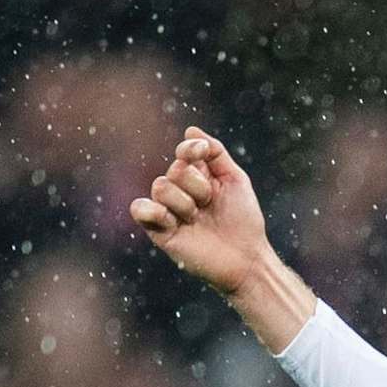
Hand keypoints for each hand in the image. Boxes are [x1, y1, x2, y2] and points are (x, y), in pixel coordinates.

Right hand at [130, 127, 274, 296]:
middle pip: (175, 169)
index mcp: (198, 176)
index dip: (190, 148)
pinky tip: (171, 220)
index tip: (202, 151)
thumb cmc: (243, 220)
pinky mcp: (159, 231)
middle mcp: (180, 191)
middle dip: (198, 185)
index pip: (183, 152)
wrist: (245, 258)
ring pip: (160, 186)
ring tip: (197, 219)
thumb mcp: (235, 180)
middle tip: (210, 204)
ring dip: (184, 202)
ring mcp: (168, 210)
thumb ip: (215, 153)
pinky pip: (140, 209)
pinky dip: (152, 209)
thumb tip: (190, 129)